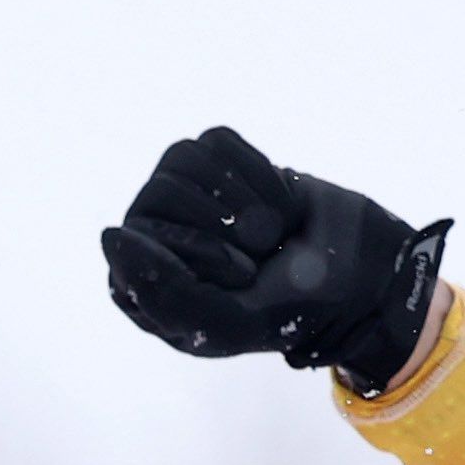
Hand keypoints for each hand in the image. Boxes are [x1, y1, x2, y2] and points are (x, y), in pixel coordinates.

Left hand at [100, 127, 449, 394]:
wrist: (354, 275)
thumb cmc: (283, 309)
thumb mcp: (222, 321)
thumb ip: (159, 291)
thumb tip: (110, 232)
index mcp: (141, 289)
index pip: (135, 245)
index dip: (195, 257)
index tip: (240, 278)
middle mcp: (153, 236)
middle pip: (157, 196)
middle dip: (222, 230)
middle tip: (256, 260)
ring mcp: (181, 193)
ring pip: (180, 160)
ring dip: (242, 201)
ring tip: (268, 234)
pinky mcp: (216, 160)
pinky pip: (217, 142)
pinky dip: (258, 174)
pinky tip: (278, 206)